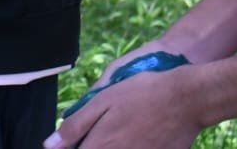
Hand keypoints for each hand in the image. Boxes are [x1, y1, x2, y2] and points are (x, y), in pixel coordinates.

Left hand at [45, 69, 202, 148]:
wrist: (187, 98)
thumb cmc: (143, 93)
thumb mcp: (103, 100)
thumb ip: (76, 125)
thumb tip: (49, 144)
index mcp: (101, 145)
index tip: (69, 144)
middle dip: (88, 146)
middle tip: (91, 136)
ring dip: (108, 146)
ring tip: (113, 133)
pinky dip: (130, 147)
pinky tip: (133, 135)